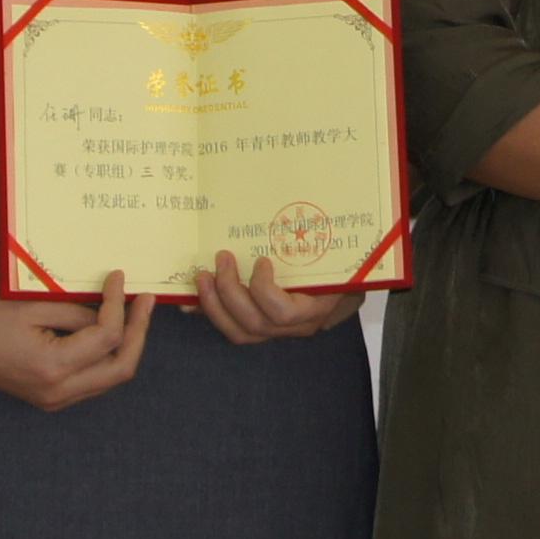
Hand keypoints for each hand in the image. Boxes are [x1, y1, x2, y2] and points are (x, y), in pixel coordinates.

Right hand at [0, 272, 155, 409]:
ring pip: (111, 378)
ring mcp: (56, 400)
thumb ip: (77, 313)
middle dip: (139, 333)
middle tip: (146, 302)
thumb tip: (111, 311)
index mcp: (53, 368)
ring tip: (135, 314)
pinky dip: (107, 357)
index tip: (119, 277)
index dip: (120, 306)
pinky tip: (111, 332)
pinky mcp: (52, 399)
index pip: (107, 338)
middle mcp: (58, 392)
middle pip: (121, 368)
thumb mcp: (35, 307)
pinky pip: (94, 381)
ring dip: (127, 346)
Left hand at [198, 250, 365, 345]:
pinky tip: (192, 301)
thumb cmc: (342, 265)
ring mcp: (277, 331)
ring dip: (214, 304)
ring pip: (239, 332)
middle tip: (221, 259)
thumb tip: (301, 206)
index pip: (283, 312)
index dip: (263, 290)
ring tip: (202, 276)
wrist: (346, 285)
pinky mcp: (261, 328)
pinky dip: (210, 313)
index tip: (261, 260)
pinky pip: (232, 328)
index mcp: (315, 306)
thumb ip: (316, 239)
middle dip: (230, 291)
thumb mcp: (334, 253)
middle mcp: (295, 325)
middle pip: (255, 323)